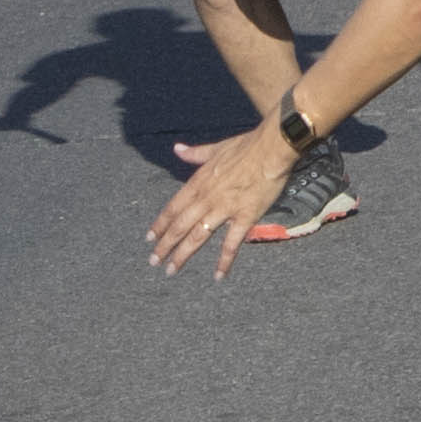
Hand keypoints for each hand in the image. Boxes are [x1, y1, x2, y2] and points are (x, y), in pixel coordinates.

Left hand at [150, 124, 299, 278]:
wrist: (271, 149)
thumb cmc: (246, 146)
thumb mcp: (216, 149)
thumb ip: (195, 154)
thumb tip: (177, 149)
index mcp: (199, 183)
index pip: (173, 208)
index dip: (160, 225)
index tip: (149, 238)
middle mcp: (207, 198)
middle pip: (180, 225)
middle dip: (165, 245)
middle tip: (153, 261)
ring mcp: (224, 209)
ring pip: (197, 236)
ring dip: (183, 254)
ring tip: (171, 269)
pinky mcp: (244, 217)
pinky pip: (231, 243)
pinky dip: (224, 260)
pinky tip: (218, 275)